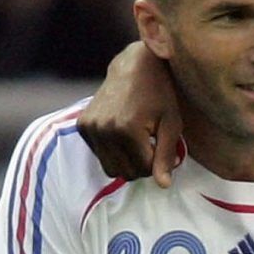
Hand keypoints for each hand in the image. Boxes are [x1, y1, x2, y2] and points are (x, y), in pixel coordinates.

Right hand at [77, 42, 186, 187]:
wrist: (134, 67)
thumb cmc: (159, 94)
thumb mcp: (171, 125)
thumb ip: (166, 156)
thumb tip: (163, 186)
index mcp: (126, 130)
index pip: (144, 170)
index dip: (157, 163)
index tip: (162, 147)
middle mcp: (103, 129)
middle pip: (126, 173)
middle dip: (142, 165)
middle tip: (150, 144)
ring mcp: (90, 127)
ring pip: (110, 169)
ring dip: (127, 161)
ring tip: (137, 140)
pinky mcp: (82, 125)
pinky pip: (99, 155)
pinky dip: (113, 151)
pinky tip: (122, 133)